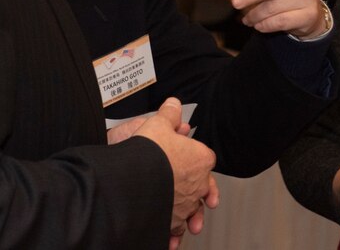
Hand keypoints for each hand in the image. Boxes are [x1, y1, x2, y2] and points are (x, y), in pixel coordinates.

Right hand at [128, 98, 218, 239]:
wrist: (134, 178)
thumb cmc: (148, 153)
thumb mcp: (158, 124)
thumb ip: (168, 114)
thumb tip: (173, 104)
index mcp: (200, 159)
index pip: (205, 158)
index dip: (196, 156)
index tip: (189, 158)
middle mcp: (197, 184)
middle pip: (202, 188)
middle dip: (198, 190)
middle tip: (196, 195)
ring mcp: (185, 205)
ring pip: (191, 212)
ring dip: (189, 217)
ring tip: (189, 223)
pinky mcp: (171, 221)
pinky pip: (176, 229)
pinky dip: (173, 233)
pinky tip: (171, 238)